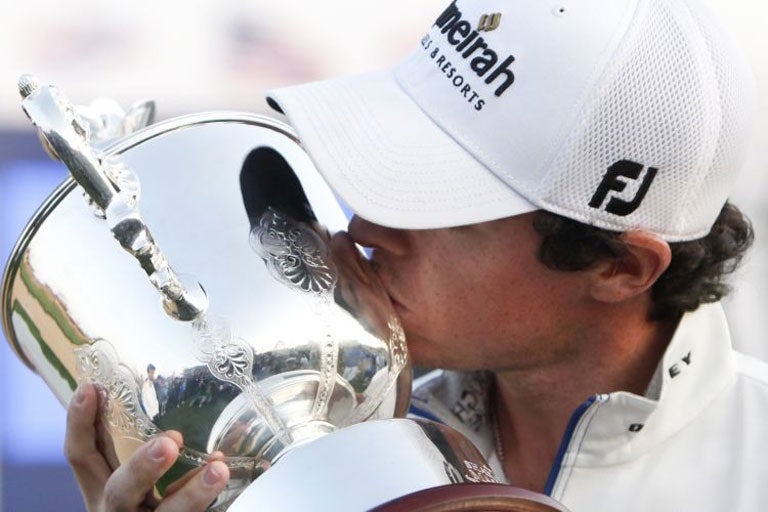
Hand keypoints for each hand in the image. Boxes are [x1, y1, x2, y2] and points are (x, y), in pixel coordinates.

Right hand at [65, 382, 228, 510]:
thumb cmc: (145, 503)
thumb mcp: (133, 482)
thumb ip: (147, 448)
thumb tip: (172, 398)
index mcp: (101, 490)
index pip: (83, 456)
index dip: (80, 424)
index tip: (90, 388)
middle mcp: (116, 510)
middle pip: (120, 491)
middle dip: (142, 467)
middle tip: (168, 442)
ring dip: (192, 493)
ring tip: (218, 470)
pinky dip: (210, 500)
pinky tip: (224, 477)